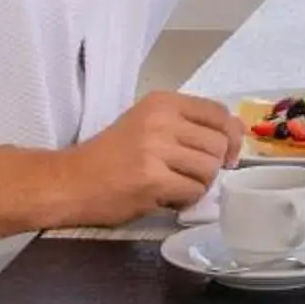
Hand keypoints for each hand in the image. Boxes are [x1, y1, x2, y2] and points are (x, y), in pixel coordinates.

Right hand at [56, 91, 244, 226]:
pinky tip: (166, 198)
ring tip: (175, 187)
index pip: (218, 113)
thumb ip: (186, 126)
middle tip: (191, 176)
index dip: (231, 136)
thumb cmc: (109, 156)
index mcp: (162, 103)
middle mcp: (161, 120)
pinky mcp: (152, 179)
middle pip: (218, 144)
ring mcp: (156, 149)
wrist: (69, 182)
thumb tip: (235, 135)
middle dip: (212, 166)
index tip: (226, 154)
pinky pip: (192, 191)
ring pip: (209, 169)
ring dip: (198, 185)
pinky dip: (185, 200)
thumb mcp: (147, 125)